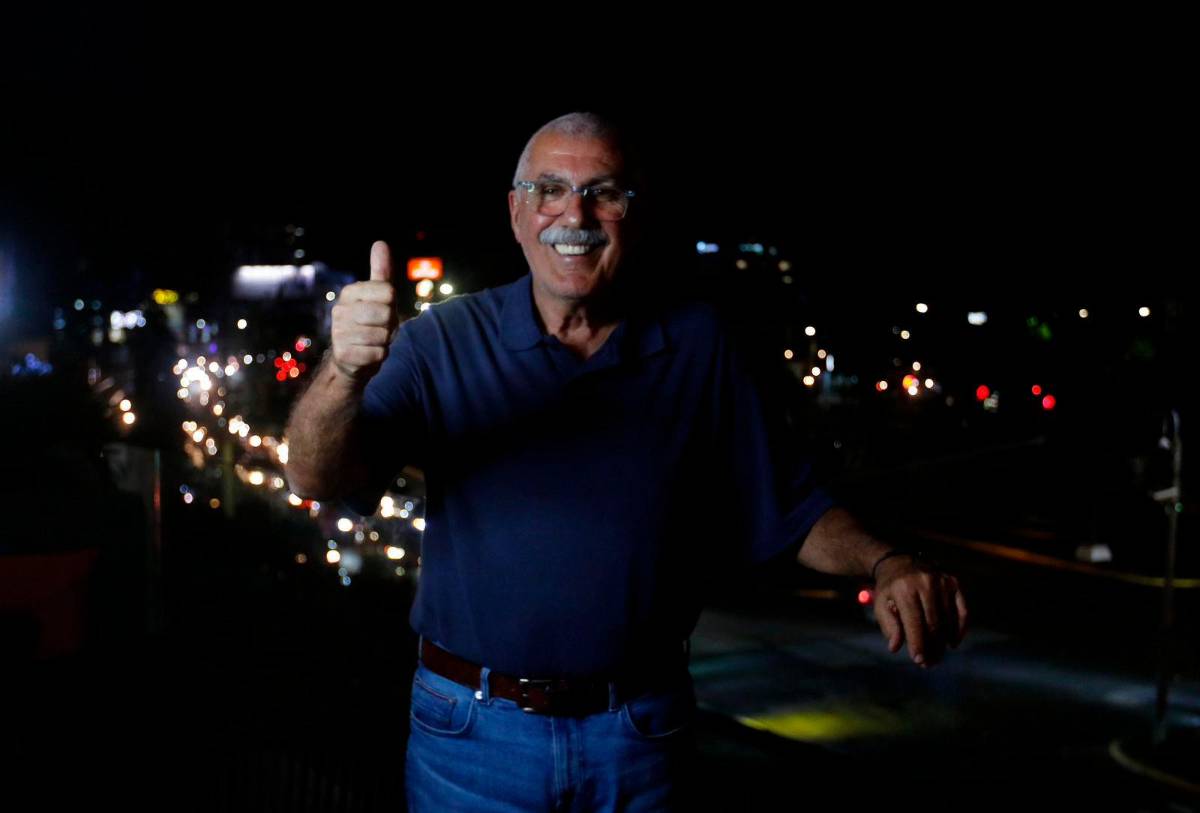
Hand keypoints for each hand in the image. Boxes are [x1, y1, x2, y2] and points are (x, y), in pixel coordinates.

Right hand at [330, 240, 399, 384]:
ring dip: (385, 342)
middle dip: (390, 325)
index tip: (384, 310)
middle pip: (385, 314)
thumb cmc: (371, 323)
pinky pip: (377, 354)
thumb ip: (381, 272)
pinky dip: (379, 356)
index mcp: (350, 292)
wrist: (353, 359)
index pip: (388, 292)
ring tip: (374, 341)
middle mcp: (340, 310)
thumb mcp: (379, 297)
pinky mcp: (343, 354)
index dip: (393, 305)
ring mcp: (338, 333)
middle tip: (380, 329)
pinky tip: (368, 354)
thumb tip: (380, 243)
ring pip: (382, 336)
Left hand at [873, 554, 967, 667]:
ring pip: (948, 620)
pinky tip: (952, 642)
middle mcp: (925, 583)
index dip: (917, 643)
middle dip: (931, 647)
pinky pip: (962, 610)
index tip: (918, 660)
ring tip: (936, 657)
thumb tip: (895, 647)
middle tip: (928, 664)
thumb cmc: (889, 589)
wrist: (900, 562)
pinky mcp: (954, 583)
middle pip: (933, 623)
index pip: (914, 621)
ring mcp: (942, 582)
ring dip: (943, 642)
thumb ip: (889, 626)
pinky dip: (959, 629)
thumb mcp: (881, 605)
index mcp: (904, 588)